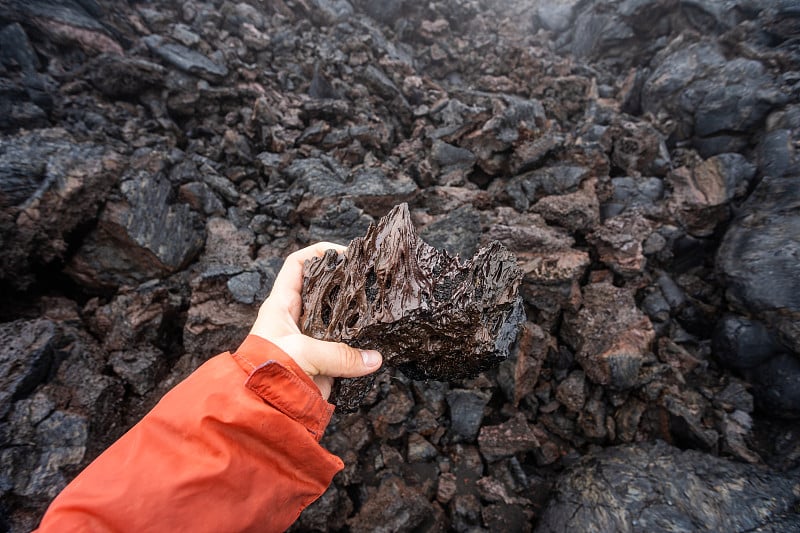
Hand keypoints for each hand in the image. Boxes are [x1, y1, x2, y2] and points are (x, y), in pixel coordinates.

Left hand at [248, 242, 382, 399]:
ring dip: (355, 316)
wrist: (261, 412)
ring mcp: (311, 341)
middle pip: (324, 290)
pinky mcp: (322, 364)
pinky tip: (377, 342)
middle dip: (345, 283)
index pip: (297, 266)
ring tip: (379, 307)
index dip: (319, 253)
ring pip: (338, 320)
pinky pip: (346, 351)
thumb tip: (375, 359)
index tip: (345, 253)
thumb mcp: (303, 353)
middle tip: (370, 279)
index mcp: (281, 306)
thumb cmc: (269, 372)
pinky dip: (360, 348)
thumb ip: (341, 354)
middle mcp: (297, 320)